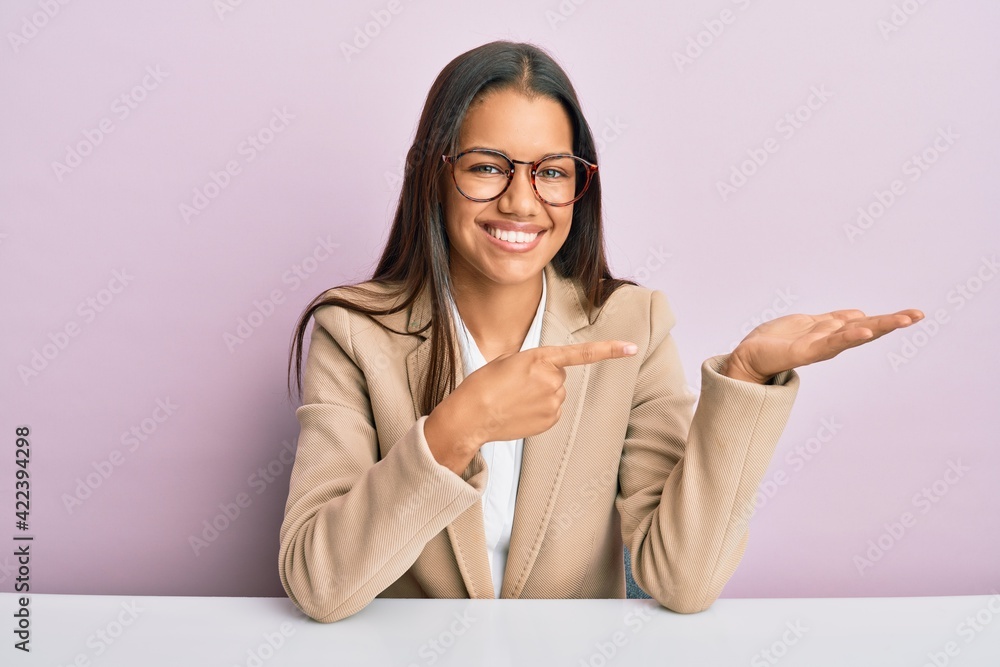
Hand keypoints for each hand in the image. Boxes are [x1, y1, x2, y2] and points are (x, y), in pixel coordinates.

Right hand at [435, 340, 637, 449]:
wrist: (471, 416)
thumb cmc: (483, 384)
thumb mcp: (507, 360)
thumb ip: (534, 362)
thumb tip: (548, 374)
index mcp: (541, 358)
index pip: (583, 353)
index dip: (610, 350)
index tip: (632, 348)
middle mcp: (552, 380)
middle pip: (559, 375)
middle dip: (543, 377)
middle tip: (516, 384)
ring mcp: (553, 402)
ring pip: (555, 393)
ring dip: (540, 394)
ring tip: (515, 399)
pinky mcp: (551, 420)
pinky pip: (553, 410)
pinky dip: (540, 410)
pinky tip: (519, 411)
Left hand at [723, 308, 924, 383]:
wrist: (749, 356)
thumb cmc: (777, 340)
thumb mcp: (810, 323)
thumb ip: (833, 321)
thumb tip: (861, 315)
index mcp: (832, 332)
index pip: (865, 322)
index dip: (888, 318)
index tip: (913, 314)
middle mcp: (831, 340)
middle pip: (866, 328)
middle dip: (892, 322)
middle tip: (917, 315)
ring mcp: (820, 346)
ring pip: (853, 335)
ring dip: (878, 327)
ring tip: (900, 320)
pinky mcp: (805, 352)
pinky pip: (830, 343)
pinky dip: (847, 336)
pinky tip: (864, 330)